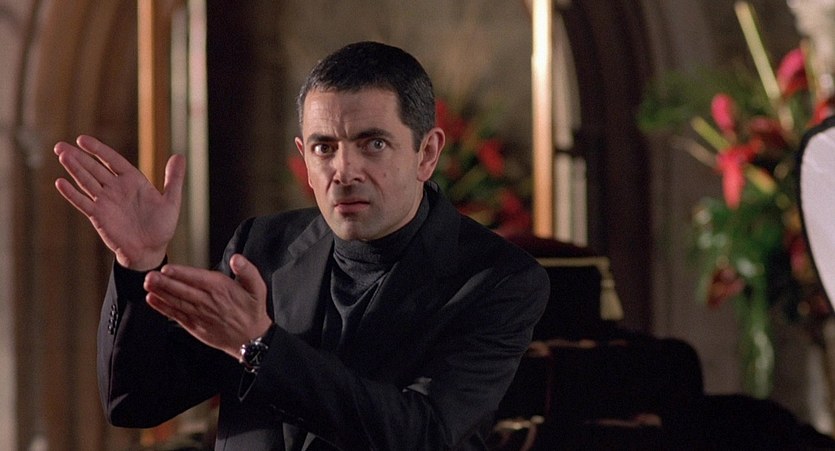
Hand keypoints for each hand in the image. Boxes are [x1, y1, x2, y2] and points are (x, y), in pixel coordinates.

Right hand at [54, 135, 184, 269]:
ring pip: (86, 182)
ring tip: (61, 155)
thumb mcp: (171, 201)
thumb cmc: (161, 227)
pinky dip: (72, 194)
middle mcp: (116, 189)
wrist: (150, 251)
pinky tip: (61, 183)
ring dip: (74, 169)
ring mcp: (105, 202)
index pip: (112, 160)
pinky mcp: (99, 216)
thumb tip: (179, 156)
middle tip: (61, 145)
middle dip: (78, 156)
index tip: (83, 139)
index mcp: (132, 181)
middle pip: (94, 168)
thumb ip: (174, 179)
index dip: (98, 149)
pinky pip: (83, 203)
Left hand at [143, 254, 272, 358]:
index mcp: (221, 289)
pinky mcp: (195, 326)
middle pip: (183, 291)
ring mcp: (200, 315)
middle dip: (164, 283)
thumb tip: (237, 259)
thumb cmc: (252, 310)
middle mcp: (208, 302)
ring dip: (161, 293)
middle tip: (149, 276)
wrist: (251, 339)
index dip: (181, 274)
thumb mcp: (258, 288)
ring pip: (177, 302)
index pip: (197, 279)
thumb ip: (248, 271)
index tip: (166, 269)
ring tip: (147, 285)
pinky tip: (152, 301)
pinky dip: (163, 309)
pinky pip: (176, 316)